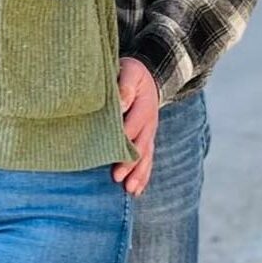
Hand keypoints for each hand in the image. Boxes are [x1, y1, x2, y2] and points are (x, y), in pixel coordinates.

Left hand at [112, 58, 159, 195]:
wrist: (148, 77)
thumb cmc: (132, 73)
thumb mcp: (130, 71)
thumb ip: (126, 85)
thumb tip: (121, 103)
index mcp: (144, 105)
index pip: (133, 124)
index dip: (124, 138)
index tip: (111, 150)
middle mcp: (149, 122)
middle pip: (140, 145)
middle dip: (129, 162)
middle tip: (116, 177)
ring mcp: (149, 133)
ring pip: (146, 156)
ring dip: (138, 174)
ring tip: (129, 189)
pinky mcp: (147, 140)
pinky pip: (148, 160)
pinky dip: (143, 176)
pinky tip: (136, 190)